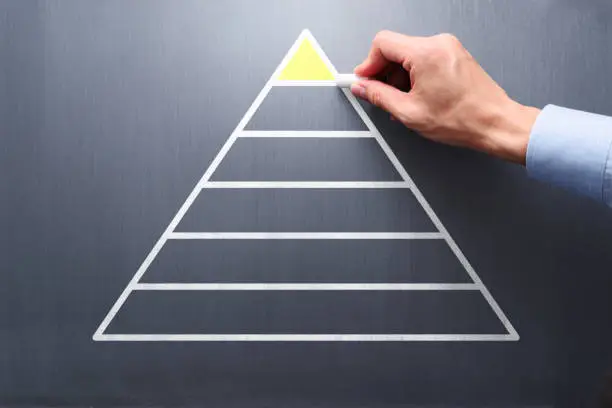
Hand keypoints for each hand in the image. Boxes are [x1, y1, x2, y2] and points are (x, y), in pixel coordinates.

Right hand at [352, 31, 539, 164]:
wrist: (495, 123)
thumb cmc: (463, 119)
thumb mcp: (409, 112)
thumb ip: (379, 97)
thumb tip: (363, 88)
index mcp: (425, 53)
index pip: (382, 44)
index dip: (367, 64)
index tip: (362, 80)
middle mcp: (438, 44)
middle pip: (395, 49)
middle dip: (383, 73)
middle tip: (378, 96)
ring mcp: (448, 48)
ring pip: (409, 56)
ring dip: (399, 78)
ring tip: (402, 104)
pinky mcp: (454, 56)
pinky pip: (424, 60)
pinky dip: (414, 77)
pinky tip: (415, 98)